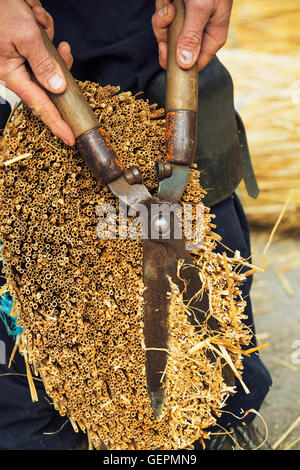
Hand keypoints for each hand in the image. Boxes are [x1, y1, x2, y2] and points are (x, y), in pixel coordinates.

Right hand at [0, 0, 73, 144]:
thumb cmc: (0, 11)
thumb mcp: (25, 36)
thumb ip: (44, 63)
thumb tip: (58, 88)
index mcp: (14, 75)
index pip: (41, 106)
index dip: (56, 124)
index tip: (70, 139)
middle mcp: (17, 71)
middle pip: (51, 80)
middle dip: (59, 62)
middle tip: (62, 48)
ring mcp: (20, 59)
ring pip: (50, 58)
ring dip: (47, 37)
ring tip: (33, 18)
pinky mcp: (24, 48)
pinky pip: (44, 44)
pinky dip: (42, 28)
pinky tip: (31, 15)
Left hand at [152, 0, 232, 70]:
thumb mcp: (200, 9)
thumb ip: (192, 36)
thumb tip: (185, 65)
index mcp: (213, 36)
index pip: (196, 65)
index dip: (181, 66)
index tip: (168, 62)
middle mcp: (199, 32)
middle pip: (176, 52)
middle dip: (167, 40)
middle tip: (166, 29)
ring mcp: (186, 22)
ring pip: (166, 36)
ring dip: (163, 21)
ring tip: (170, 6)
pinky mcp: (175, 12)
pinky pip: (162, 21)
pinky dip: (162, 9)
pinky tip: (169, 1)